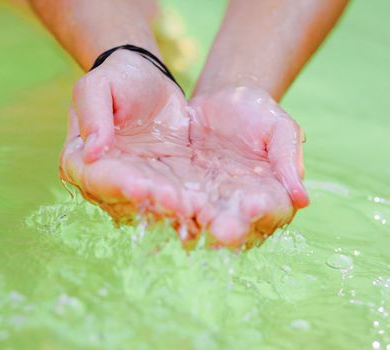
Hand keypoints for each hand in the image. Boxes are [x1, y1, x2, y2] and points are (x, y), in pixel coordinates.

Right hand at [59, 50, 204, 230]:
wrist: (147, 79)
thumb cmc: (118, 78)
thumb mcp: (98, 86)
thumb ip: (93, 116)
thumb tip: (91, 154)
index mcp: (79, 157)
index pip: (93, 177)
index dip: (115, 184)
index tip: (139, 187)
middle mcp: (104, 177)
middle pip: (124, 198)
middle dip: (149, 201)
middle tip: (174, 203)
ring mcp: (134, 181)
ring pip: (148, 202)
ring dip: (169, 208)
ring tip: (191, 207)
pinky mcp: (161, 180)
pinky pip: (171, 194)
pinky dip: (185, 200)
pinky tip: (202, 204)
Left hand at [189, 86, 308, 245]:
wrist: (221, 100)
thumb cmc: (257, 112)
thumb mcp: (279, 128)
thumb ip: (288, 160)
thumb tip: (302, 199)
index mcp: (271, 192)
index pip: (273, 210)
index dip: (265, 212)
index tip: (253, 208)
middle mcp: (241, 204)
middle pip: (239, 224)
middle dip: (230, 229)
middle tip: (221, 231)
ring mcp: (212, 201)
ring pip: (207, 221)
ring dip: (199, 227)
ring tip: (189, 229)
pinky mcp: (188, 193)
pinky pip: (181, 206)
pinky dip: (173, 211)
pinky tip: (164, 210)